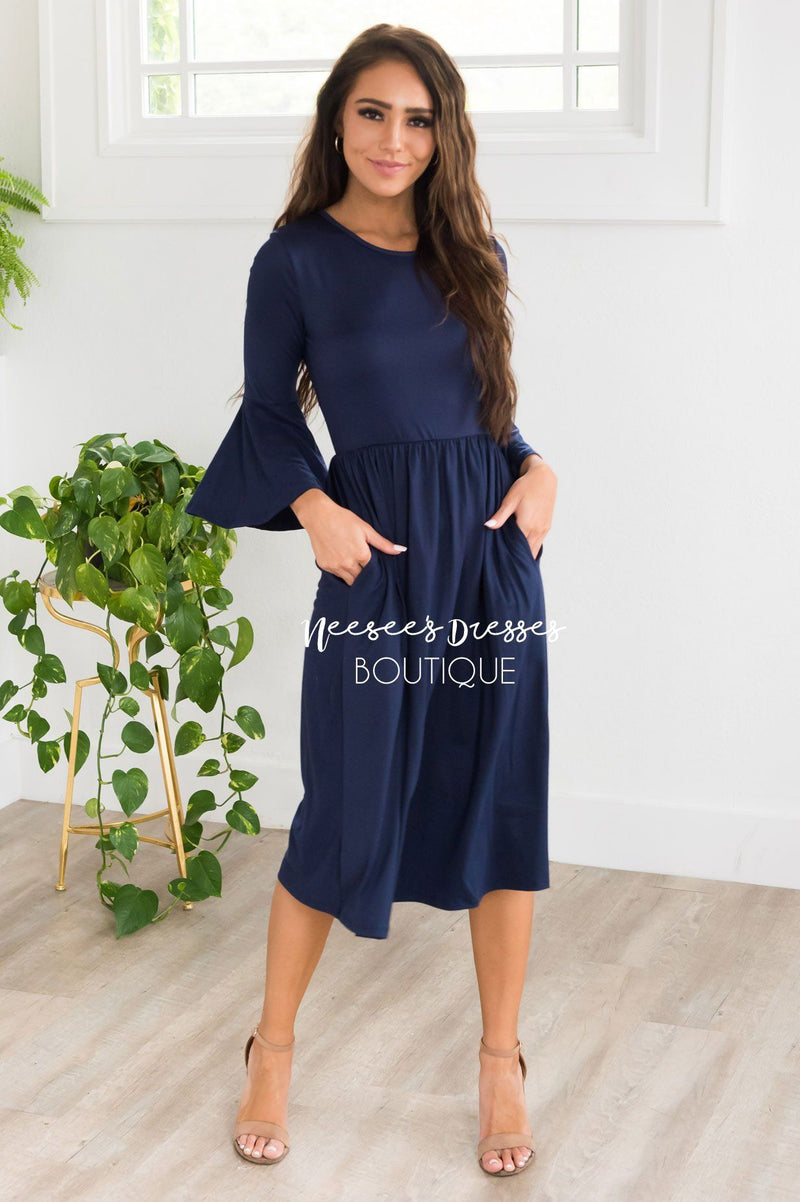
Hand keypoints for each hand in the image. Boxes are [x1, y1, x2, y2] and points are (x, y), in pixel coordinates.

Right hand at [290, 489, 405, 585]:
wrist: (318, 515)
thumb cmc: (342, 519)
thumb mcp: (365, 529)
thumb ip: (382, 543)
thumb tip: (400, 550)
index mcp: (360, 554)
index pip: (373, 572)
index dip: (376, 571)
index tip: (377, 568)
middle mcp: (347, 563)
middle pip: (362, 579)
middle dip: (365, 576)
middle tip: (366, 567)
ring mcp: (334, 566)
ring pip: (349, 580)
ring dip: (354, 576)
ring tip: (355, 564)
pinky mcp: (324, 566)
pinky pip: (337, 575)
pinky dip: (342, 571)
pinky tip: (343, 560)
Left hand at [484, 457, 556, 557]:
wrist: (544, 478)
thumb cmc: (525, 487)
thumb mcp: (510, 500)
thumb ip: (500, 516)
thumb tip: (487, 526)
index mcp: (527, 524)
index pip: (517, 548)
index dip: (509, 556)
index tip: (501, 563)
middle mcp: (538, 529)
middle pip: (527, 551)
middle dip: (517, 558)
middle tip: (506, 566)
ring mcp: (544, 529)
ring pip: (534, 549)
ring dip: (525, 554)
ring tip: (514, 560)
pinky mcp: (547, 526)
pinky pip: (539, 543)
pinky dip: (531, 547)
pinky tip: (523, 549)